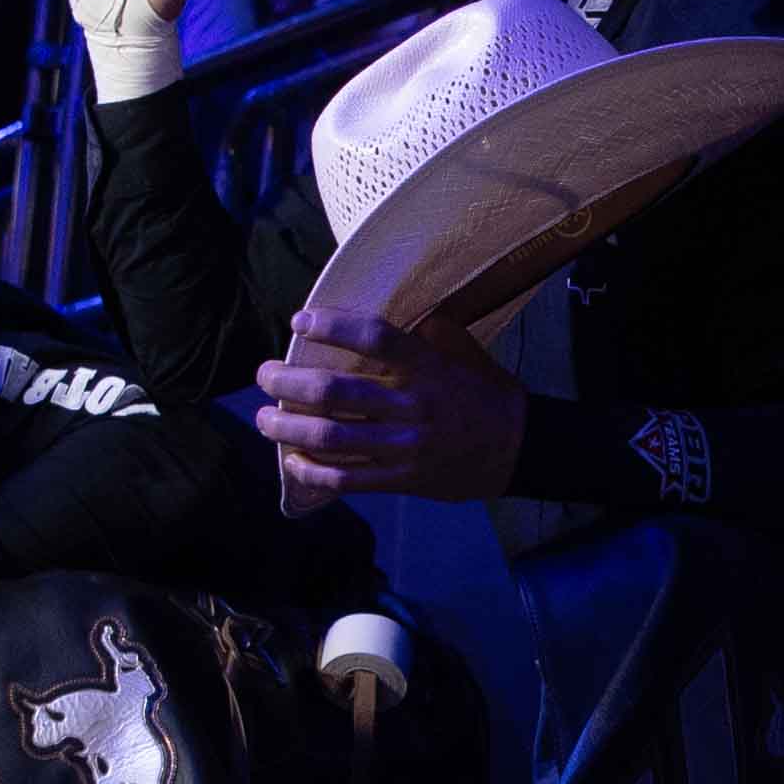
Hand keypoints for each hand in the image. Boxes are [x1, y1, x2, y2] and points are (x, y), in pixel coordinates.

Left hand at [256, 304, 525, 503]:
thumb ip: (426, 330)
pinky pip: (348, 480)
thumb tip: (387, 302)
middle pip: (337, 392)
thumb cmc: (485, 392)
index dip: (333, 327)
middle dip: (289, 382)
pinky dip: (313, 472)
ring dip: (289, 427)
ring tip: (265, 418)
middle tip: (265, 375)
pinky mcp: (403, 480)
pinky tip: (292, 460)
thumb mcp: (464, 351)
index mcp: (428, 368)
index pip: (375, 338)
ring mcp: (406, 447)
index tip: (299, 321)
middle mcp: (414, 406)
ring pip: (333, 437)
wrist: (519, 448)